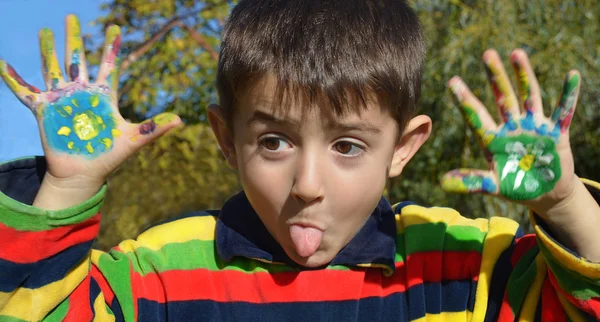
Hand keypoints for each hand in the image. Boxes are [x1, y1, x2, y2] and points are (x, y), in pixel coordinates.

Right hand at [0, 15, 181, 191]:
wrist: (83, 174)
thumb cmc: (108, 156)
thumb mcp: (134, 140)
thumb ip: (155, 127)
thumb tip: (182, 120)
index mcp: (104, 96)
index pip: (108, 65)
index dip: (111, 47)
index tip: (115, 27)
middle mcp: (82, 92)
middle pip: (78, 59)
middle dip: (75, 38)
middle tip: (72, 16)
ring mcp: (62, 99)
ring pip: (53, 67)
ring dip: (48, 49)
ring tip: (46, 30)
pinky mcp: (44, 111)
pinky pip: (25, 91)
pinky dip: (13, 78)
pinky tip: (2, 63)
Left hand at [441, 49, 580, 213]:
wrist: (546, 194)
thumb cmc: (517, 187)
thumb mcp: (493, 185)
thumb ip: (471, 182)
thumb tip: (441, 182)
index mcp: (493, 139)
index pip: (476, 115)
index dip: (465, 100)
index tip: (452, 81)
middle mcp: (512, 127)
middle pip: (502, 97)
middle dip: (495, 76)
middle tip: (487, 54)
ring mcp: (534, 127)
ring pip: (528, 96)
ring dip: (524, 75)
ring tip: (517, 53)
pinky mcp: (556, 133)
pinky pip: (563, 111)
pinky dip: (568, 95)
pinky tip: (572, 76)